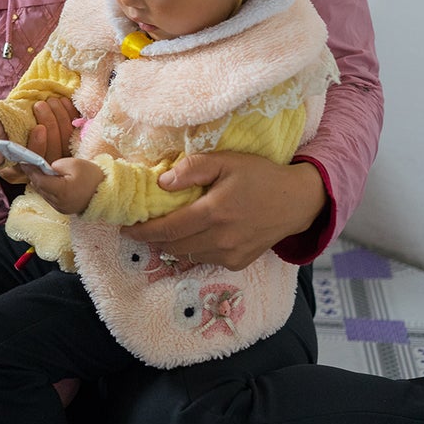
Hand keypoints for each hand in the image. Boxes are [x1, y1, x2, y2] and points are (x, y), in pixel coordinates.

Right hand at [0, 98, 79, 182]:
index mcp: (16, 169)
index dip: (38, 146)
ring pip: (64, 145)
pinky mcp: (65, 150)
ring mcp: (52, 162)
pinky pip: (73, 136)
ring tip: (51, 100)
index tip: (39, 128)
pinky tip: (65, 102)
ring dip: (60, 119)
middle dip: (50, 125)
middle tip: (41, 105)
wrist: (10, 128)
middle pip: (52, 153)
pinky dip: (70, 117)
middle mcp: (36, 171)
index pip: (34, 163)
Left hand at [20, 156, 102, 214]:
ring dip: (39, 183)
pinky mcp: (64, 210)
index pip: (39, 180)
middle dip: (33, 176)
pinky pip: (50, 198)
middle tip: (29, 164)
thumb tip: (44, 169)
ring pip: (43, 194)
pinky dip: (46, 189)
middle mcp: (59, 203)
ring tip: (38, 171)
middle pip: (39, 188)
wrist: (108, 191)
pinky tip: (48, 181)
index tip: (24, 161)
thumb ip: (55, 166)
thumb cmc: (92, 175)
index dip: (30, 170)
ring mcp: (61, 208)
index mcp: (61, 191)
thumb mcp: (73, 164)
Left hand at [124, 153, 325, 270]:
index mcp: (213, 212)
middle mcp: (220, 238)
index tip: (126, 228)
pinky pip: (205, 259)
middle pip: (172, 246)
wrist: (296, 201)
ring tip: (167, 230)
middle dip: (153, 239)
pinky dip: (193, 250)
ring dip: (172, 245)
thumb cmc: (259, 176)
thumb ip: (192, 169)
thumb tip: (161, 183)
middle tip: (142, 227)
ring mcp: (230, 254)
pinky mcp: (238, 262)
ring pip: (186, 255)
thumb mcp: (226, 161)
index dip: (142, 231)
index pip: (167, 229)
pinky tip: (195, 235)